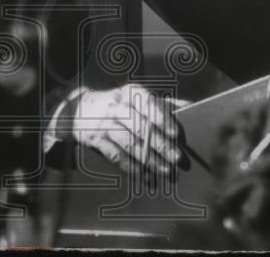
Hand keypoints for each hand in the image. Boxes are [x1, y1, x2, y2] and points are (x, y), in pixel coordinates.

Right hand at [69, 84, 184, 176]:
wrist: (79, 109)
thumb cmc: (118, 104)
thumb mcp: (136, 97)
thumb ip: (162, 103)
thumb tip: (191, 107)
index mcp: (130, 93)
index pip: (148, 104)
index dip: (162, 119)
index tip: (176, 134)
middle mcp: (116, 106)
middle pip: (141, 126)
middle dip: (160, 144)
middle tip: (177, 158)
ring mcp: (104, 123)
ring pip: (130, 143)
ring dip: (149, 159)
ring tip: (166, 170)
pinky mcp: (96, 140)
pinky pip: (116, 156)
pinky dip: (131, 167)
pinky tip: (144, 177)